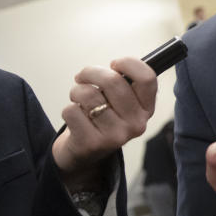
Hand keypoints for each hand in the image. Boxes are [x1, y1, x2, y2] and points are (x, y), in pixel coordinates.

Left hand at [53, 57, 156, 183]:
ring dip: (77, 90)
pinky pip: (72, 110)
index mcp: (146, 109)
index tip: (114, 64)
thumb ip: (126, 84)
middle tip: (82, 76)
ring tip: (78, 97)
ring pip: (89, 94)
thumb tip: (117, 65)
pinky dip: (68, 109)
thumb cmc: (103, 117)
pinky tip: (76, 116)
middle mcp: (136, 124)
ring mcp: (116, 136)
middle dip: (91, 72)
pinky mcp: (92, 144)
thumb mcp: (122, 103)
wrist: (85, 152)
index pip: (147, 78)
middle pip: (113, 81)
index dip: (129, 63)